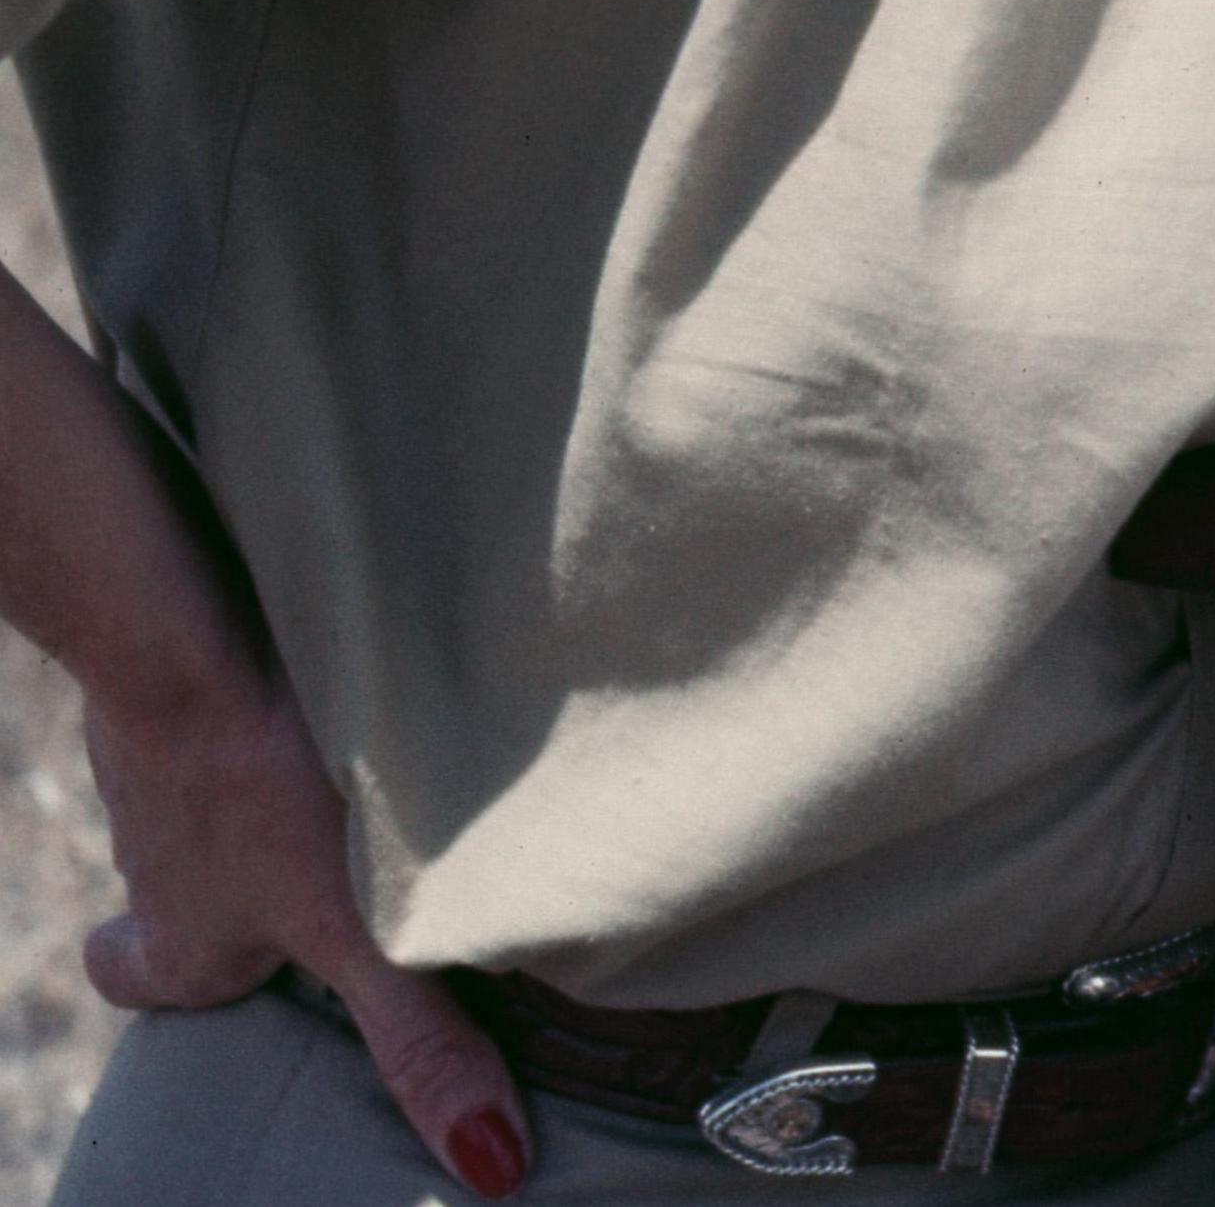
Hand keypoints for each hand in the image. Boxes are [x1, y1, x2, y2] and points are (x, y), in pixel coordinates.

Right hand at [77, 620, 528, 1197]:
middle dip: (208, 879)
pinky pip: (201, 697)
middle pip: (167, 886)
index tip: (179, 964)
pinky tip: (306, 661)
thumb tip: (489, 1167)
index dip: (160, 975)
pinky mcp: (177, 673)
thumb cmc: (269, 800)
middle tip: (262, 853)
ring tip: (307, 756)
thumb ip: (421, 1042)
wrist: (194, 643)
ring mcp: (153, 763)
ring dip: (241, 779)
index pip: (142, 981)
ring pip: (186, 791)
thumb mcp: (363, 934)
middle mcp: (151, 859)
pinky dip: (243, 692)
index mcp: (178, 941)